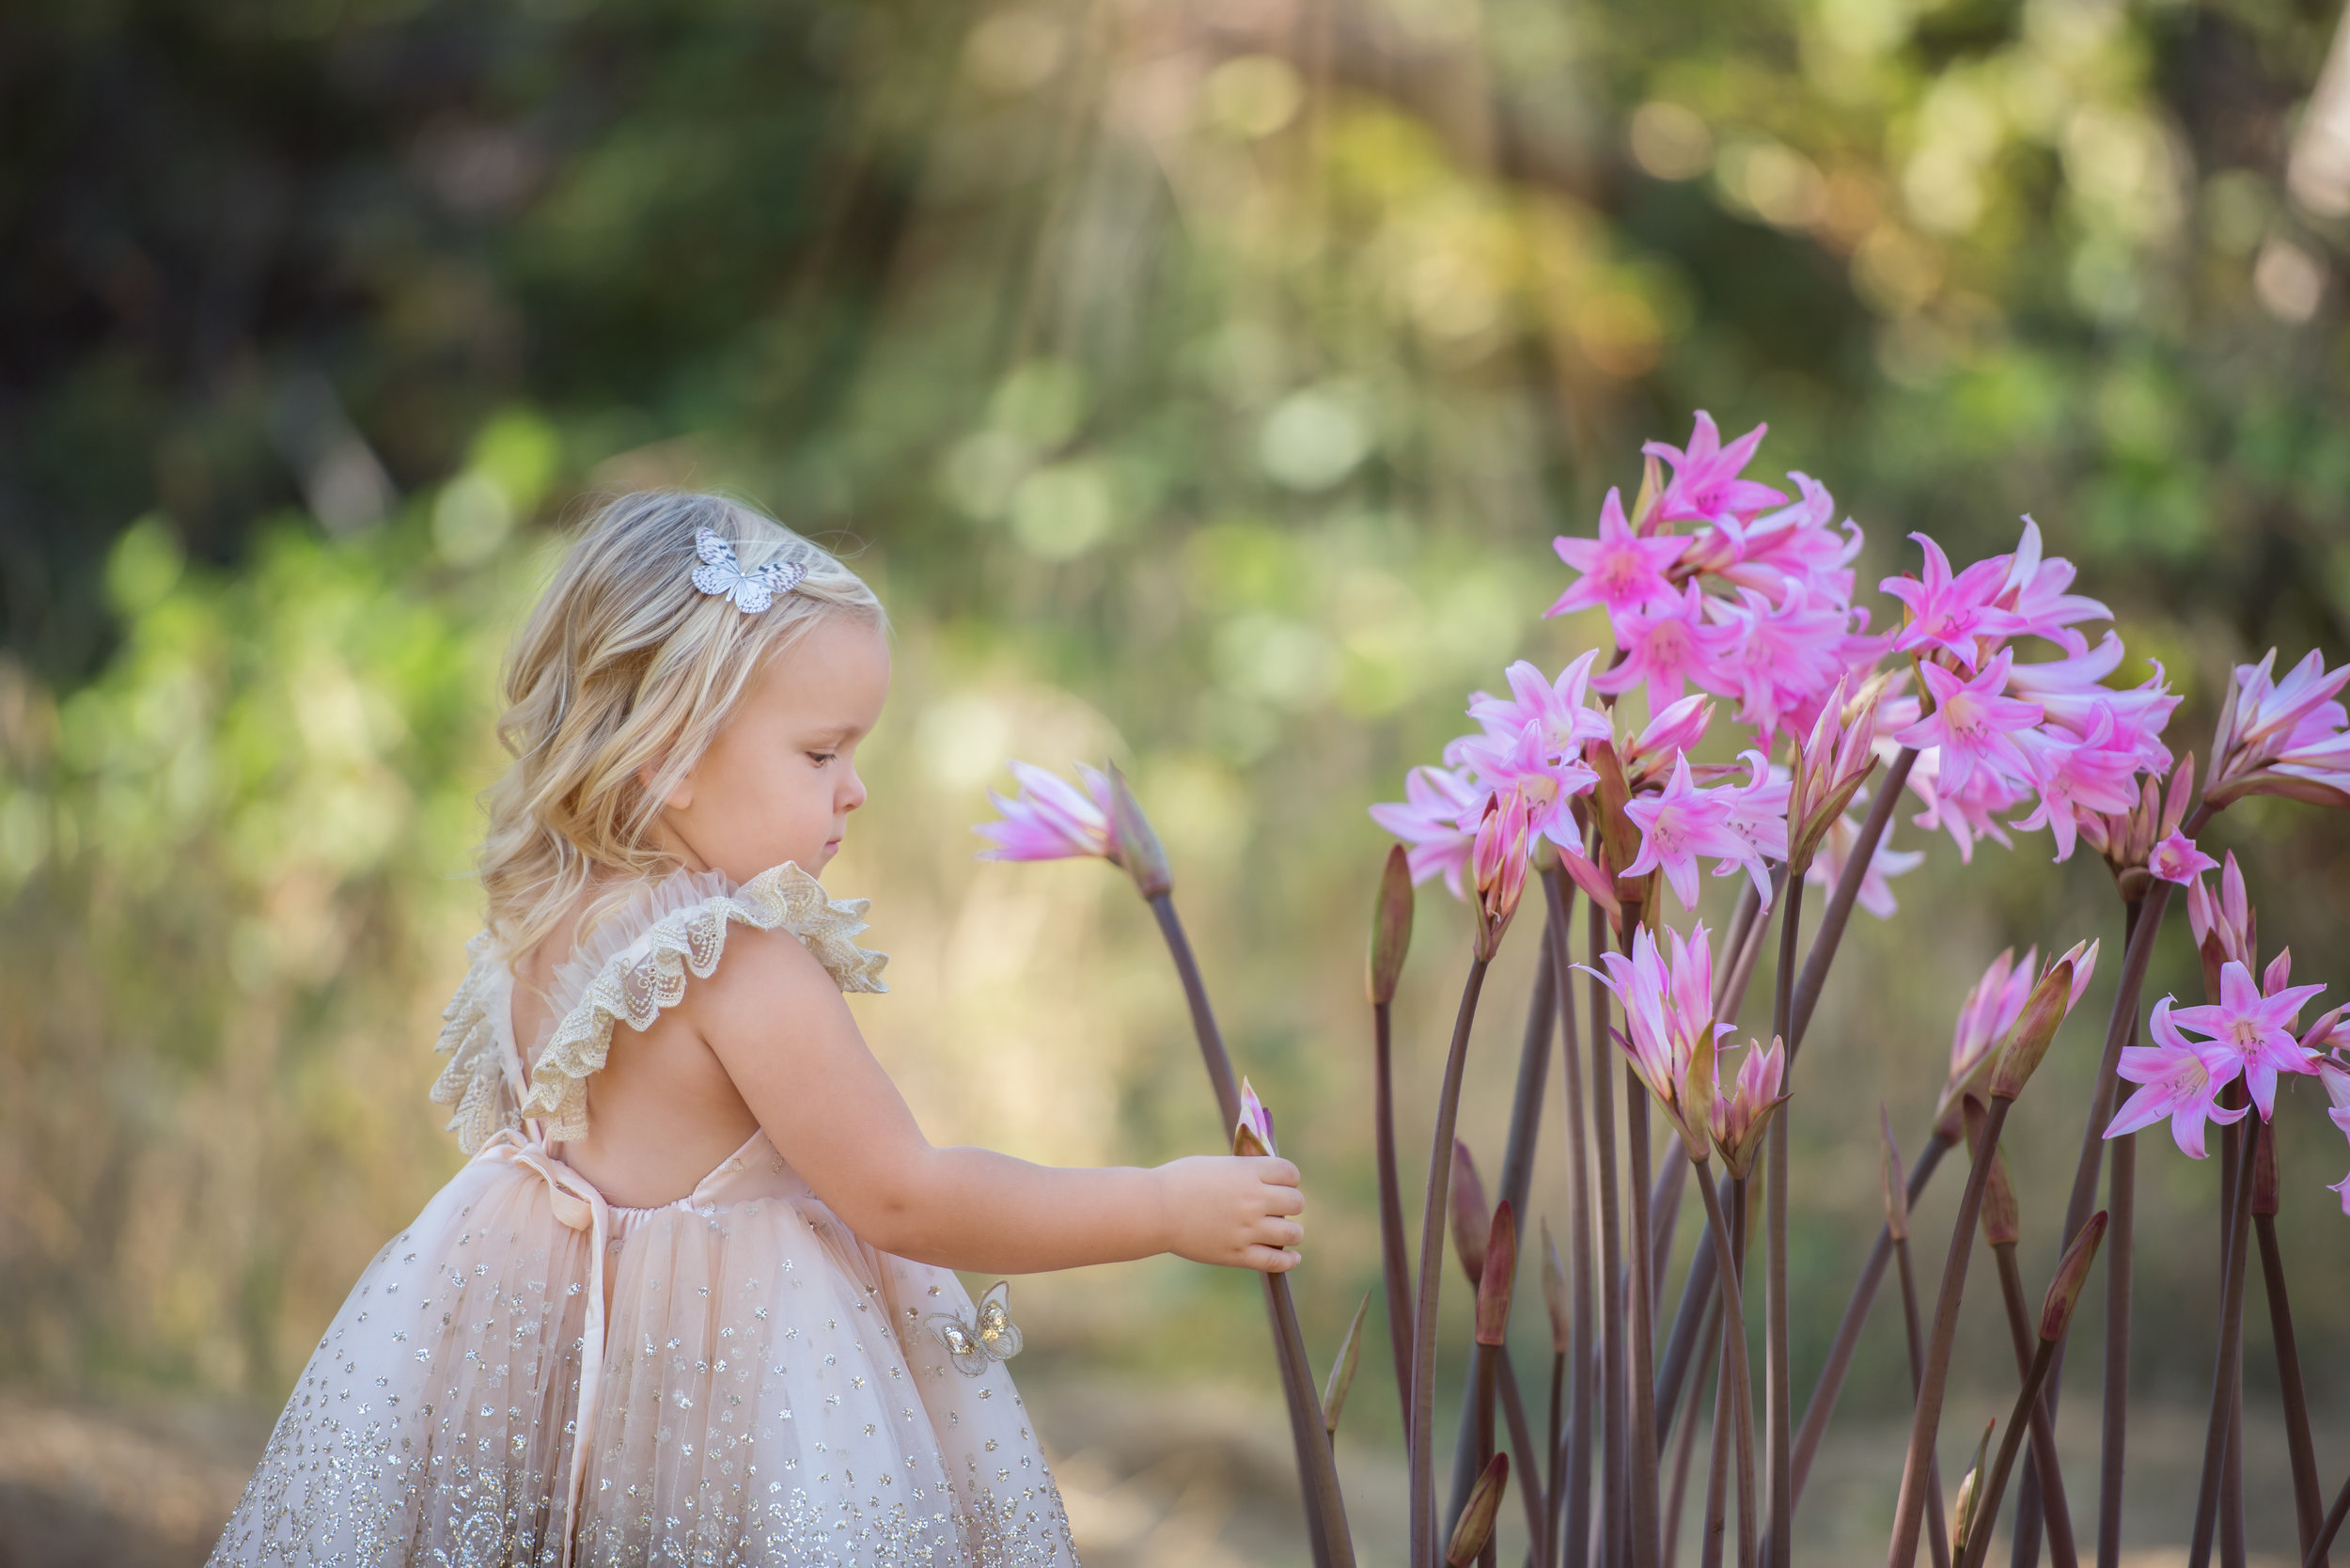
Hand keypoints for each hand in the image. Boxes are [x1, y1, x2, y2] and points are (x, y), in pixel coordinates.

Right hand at [1155, 1154, 1304, 1271]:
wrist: (1155, 1209)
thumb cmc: (1180, 1182)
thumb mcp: (1216, 1165)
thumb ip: (1244, 1171)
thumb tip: (1267, 1177)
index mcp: (1248, 1172)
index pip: (1290, 1173)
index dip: (1289, 1178)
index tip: (1283, 1184)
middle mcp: (1253, 1199)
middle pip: (1296, 1202)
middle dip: (1291, 1203)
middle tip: (1279, 1208)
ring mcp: (1247, 1229)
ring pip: (1292, 1233)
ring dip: (1292, 1232)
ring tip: (1285, 1232)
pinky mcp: (1237, 1254)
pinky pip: (1276, 1261)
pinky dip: (1289, 1260)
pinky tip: (1292, 1256)